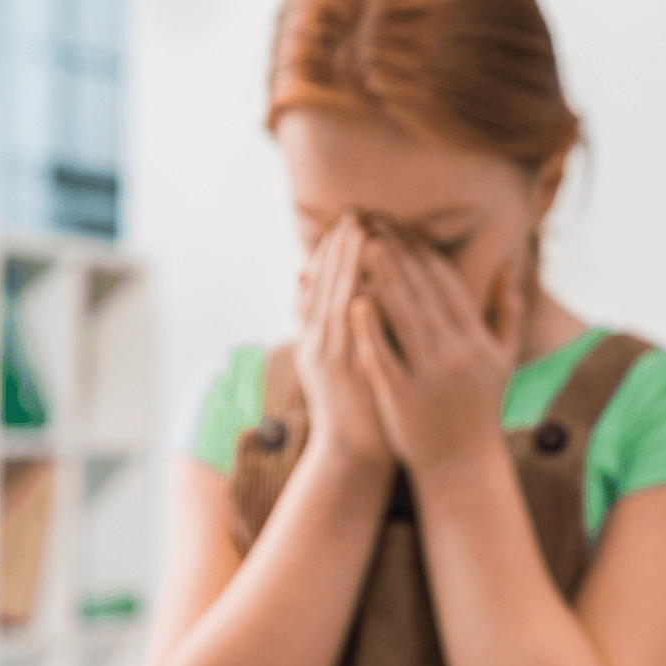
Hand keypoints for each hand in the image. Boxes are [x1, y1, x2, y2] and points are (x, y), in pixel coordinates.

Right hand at [294, 214, 392, 472]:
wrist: (354, 452)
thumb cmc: (353, 403)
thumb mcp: (328, 356)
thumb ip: (316, 318)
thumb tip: (303, 278)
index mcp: (319, 334)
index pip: (327, 280)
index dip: (337, 248)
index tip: (352, 219)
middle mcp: (321, 342)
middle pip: (330, 285)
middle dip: (342, 248)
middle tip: (356, 212)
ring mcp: (333, 360)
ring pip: (336, 305)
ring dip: (347, 270)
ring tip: (360, 235)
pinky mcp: (348, 380)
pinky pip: (350, 341)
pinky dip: (353, 315)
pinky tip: (362, 289)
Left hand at [350, 235, 521, 474]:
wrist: (463, 465)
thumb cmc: (479, 410)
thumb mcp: (502, 360)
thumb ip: (507, 314)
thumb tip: (511, 269)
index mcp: (476, 342)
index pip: (448, 285)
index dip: (423, 252)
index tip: (401, 226)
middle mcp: (456, 355)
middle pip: (424, 294)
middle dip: (398, 254)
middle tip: (374, 221)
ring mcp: (430, 376)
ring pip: (405, 318)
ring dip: (383, 278)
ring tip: (363, 245)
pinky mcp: (404, 398)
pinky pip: (385, 357)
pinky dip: (370, 329)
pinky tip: (354, 302)